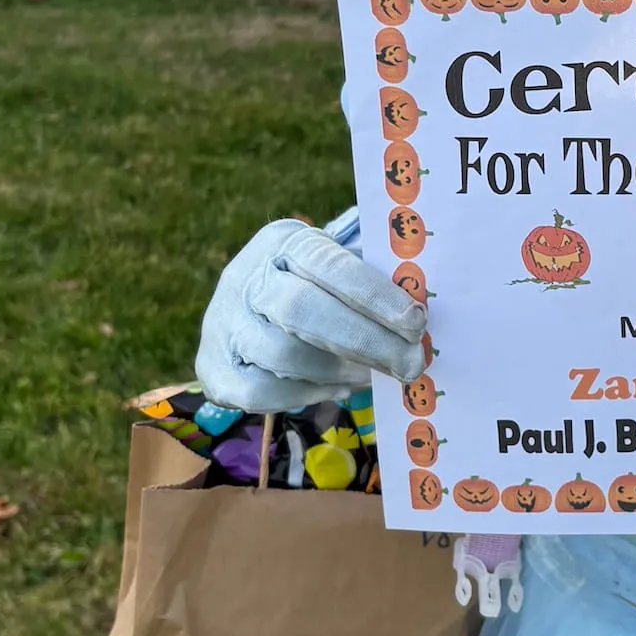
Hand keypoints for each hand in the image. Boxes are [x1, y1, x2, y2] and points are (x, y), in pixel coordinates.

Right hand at [197, 216, 426, 410]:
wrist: (248, 314)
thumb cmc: (316, 288)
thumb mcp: (338, 269)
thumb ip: (373, 281)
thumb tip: (424, 309)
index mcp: (283, 241)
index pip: (329, 263)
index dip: (374, 294)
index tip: (417, 322)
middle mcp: (244, 277)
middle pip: (302, 310)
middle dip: (365, 340)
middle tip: (412, 364)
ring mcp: (222, 323)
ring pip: (282, 355)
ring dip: (338, 370)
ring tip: (374, 373)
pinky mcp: (212, 367)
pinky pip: (261, 392)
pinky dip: (307, 394)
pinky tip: (337, 386)